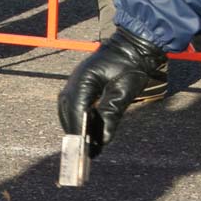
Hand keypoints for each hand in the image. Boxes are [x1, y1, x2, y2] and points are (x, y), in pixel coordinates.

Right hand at [57, 28, 166, 156]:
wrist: (133, 47)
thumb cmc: (130, 66)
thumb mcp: (124, 91)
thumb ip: (112, 114)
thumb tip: (102, 140)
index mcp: (84, 79)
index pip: (76, 109)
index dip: (79, 130)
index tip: (83, 149)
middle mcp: (74, 81)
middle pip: (68, 112)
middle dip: (76, 133)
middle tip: (85, 153)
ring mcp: (75, 83)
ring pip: (68, 111)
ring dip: (76, 127)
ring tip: (87, 145)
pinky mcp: (80, 86)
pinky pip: (73, 106)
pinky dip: (79, 120)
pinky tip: (88, 132)